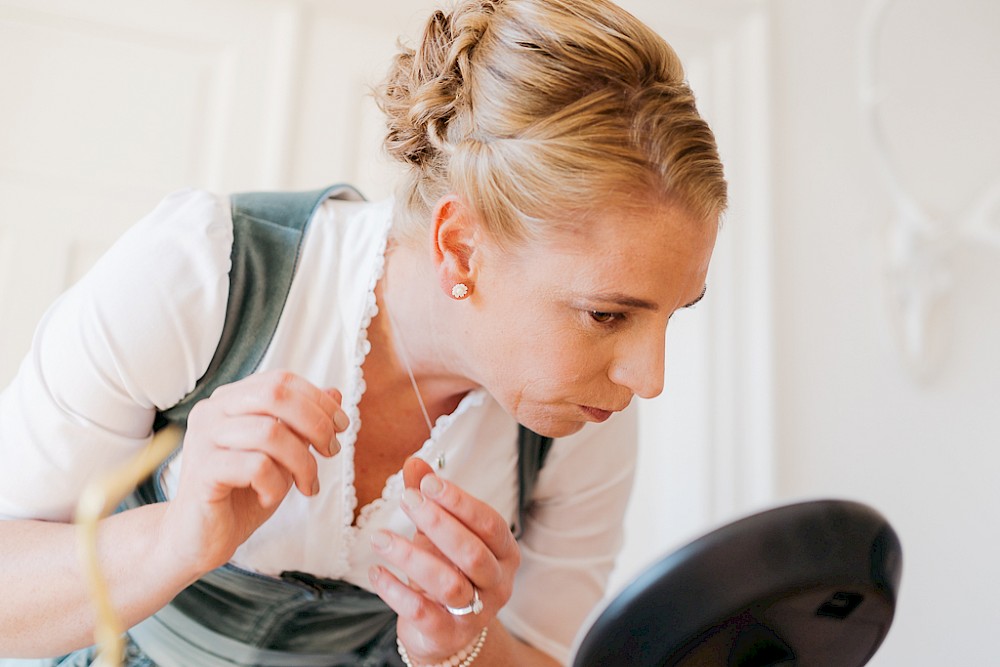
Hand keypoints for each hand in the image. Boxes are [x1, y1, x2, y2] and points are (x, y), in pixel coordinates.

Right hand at [159, 370, 347, 575]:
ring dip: (302, 462)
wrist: (200, 538)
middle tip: (331, 451)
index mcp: (230, 400)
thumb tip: (336, 392)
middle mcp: (212, 411)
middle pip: (276, 395)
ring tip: (306, 484)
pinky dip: (276, 485)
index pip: (281, 380)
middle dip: (316, 422)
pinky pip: (256, 466)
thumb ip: (303, 423)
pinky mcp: (202, 471)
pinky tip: (269, 497)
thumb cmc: (243, 493)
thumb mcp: (283, 455)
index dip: (319, 400)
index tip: (341, 426)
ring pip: (270, 432)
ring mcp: (203, 439)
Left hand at [368, 458, 520, 662]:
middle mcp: (497, 583)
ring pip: (448, 584)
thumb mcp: (439, 532)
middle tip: (407, 501)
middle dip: (438, 524)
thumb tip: (414, 462)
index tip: (428, 484)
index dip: (459, 502)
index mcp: (504, 552)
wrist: (444, 630)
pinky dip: (395, 591)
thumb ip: (430, 499)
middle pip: (472, 553)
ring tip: (379, 538)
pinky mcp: (448, 634)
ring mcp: (477, 613)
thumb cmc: (446, 569)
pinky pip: (422, 612)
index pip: (489, 523)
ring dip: (411, 557)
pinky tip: (376, 570)